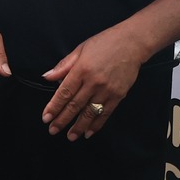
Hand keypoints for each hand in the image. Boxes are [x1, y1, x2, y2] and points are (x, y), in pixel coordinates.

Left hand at [42, 26, 144, 140]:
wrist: (133, 43)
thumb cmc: (106, 42)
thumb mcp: (81, 49)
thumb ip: (64, 65)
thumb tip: (47, 77)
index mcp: (82, 69)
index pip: (64, 92)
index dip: (54, 107)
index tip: (46, 117)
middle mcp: (93, 82)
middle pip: (75, 105)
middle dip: (62, 120)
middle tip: (53, 130)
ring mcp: (107, 90)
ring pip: (89, 113)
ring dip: (78, 126)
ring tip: (70, 136)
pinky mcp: (118, 95)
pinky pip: (105, 113)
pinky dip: (96, 124)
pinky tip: (89, 132)